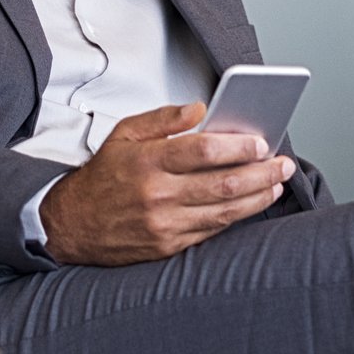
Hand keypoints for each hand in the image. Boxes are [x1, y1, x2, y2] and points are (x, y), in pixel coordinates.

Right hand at [38, 102, 296, 266]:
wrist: (70, 225)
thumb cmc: (101, 177)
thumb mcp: (123, 134)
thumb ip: (163, 118)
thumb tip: (200, 109)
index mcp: (147, 161)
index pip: (204, 150)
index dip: (238, 146)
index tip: (261, 141)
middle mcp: (158, 194)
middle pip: (224, 183)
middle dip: (261, 173)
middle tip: (283, 164)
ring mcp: (165, 223)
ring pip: (225, 211)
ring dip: (257, 197)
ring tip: (275, 184)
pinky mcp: (169, 245)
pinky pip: (212, 230)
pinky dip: (236, 216)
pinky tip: (250, 204)